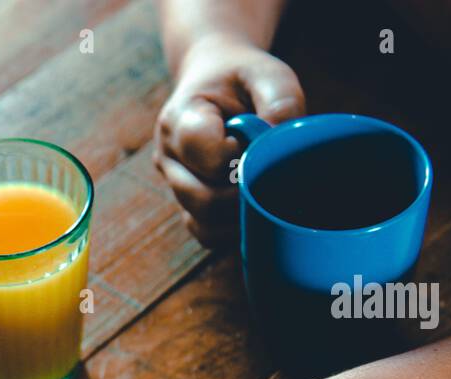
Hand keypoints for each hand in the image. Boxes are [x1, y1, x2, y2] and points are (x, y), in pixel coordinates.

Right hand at [155, 33, 304, 245]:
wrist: (214, 78)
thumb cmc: (241, 78)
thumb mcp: (265, 72)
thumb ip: (281, 100)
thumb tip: (282, 146)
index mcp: (180, 120)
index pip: (207, 154)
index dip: (241, 155)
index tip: (257, 138)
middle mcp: (168, 157)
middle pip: (203, 198)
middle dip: (245, 193)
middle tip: (272, 172)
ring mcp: (174, 184)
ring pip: (203, 222)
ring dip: (240, 214)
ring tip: (264, 188)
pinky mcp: (186, 203)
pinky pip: (206, 233)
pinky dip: (232, 229)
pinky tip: (254, 208)